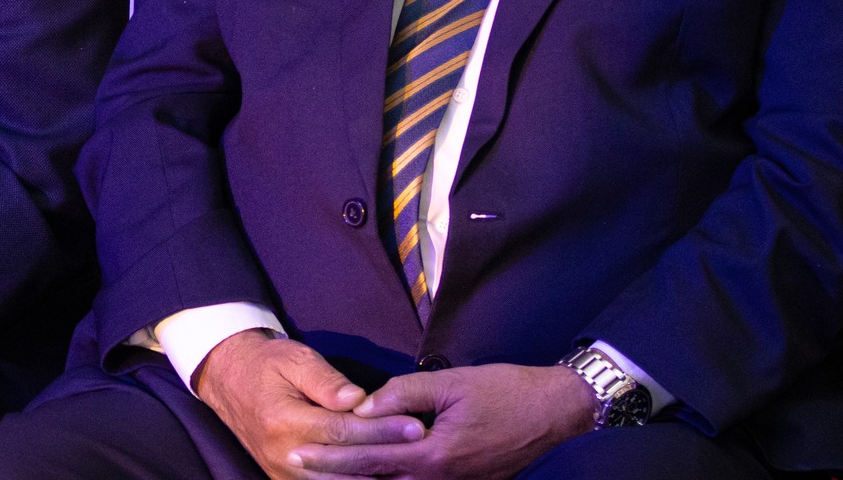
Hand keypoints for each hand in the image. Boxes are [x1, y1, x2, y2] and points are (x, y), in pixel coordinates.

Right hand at [195, 331, 424, 479]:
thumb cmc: (266, 364)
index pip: (344, 432)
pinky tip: (380, 475)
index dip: (382, 431)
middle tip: (424, 448)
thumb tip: (358, 399)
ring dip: (376, 477)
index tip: (416, 425)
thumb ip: (325, 381)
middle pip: (347, 465)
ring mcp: (283, 473)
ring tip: (410, 466)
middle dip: (389, 458)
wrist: (227, 379)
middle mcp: (284, 455)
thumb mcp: (294, 360)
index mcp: (285, 422)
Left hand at [291, 364, 595, 478]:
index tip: (300, 453)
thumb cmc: (504, 391)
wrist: (555, 412)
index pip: (372, 460)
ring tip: (322, 476)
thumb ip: (403, 393)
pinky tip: (370, 475)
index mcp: (436, 455)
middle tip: (296, 467)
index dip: (333, 457)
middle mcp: (442, 479)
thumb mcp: (450, 382)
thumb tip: (362, 405)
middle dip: (336, 476)